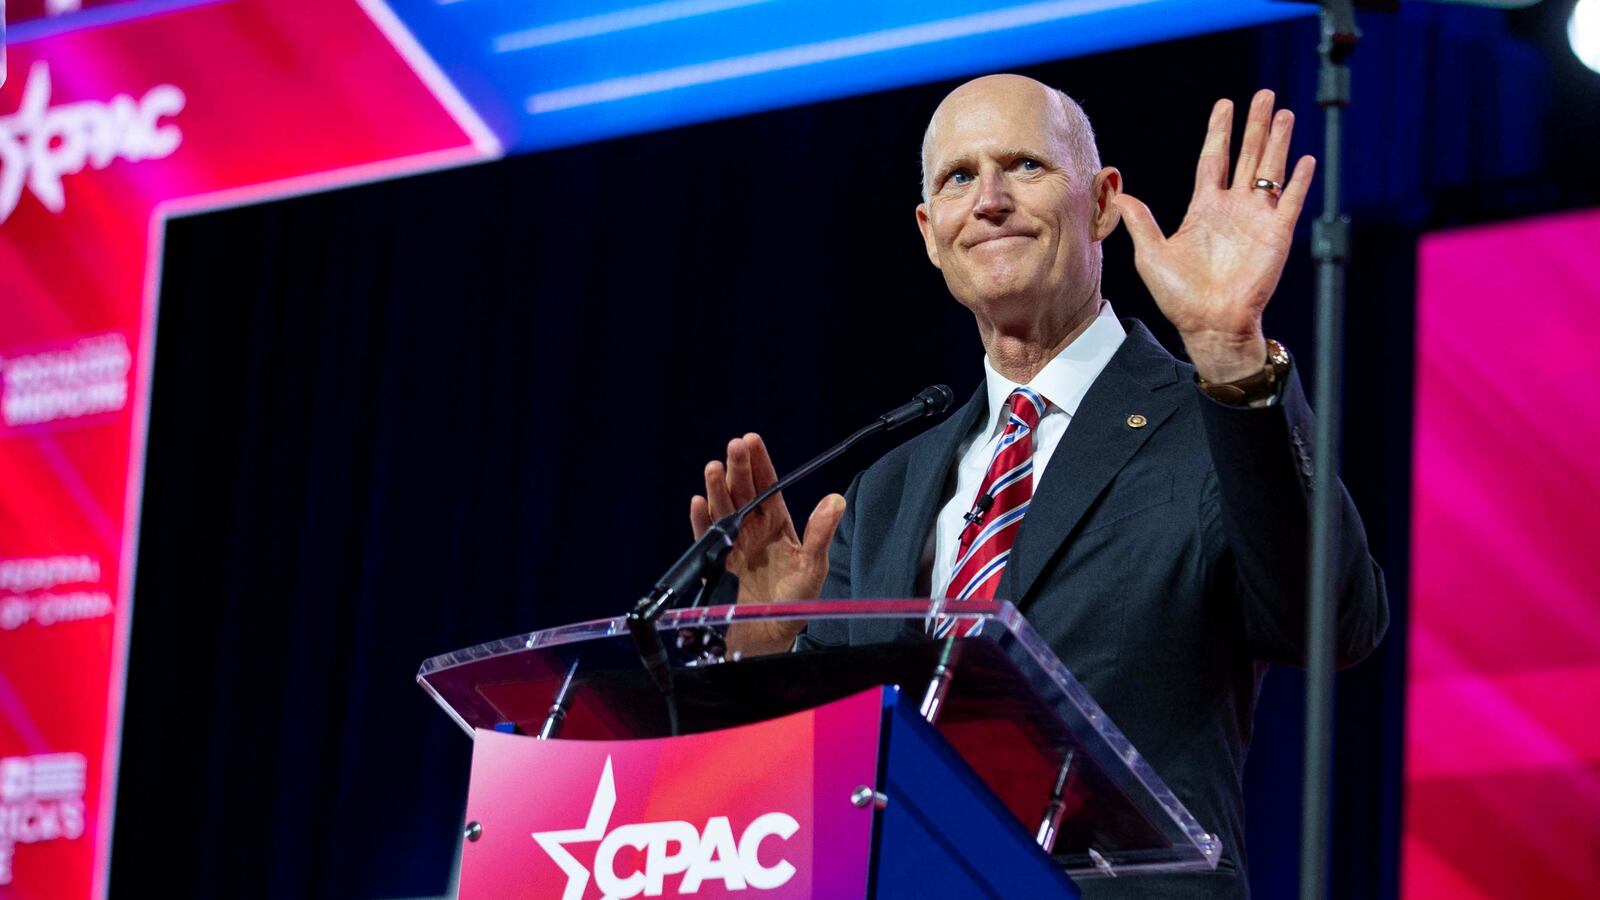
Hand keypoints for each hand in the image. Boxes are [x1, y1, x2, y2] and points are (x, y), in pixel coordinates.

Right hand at [690, 433, 845, 655]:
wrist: (769, 636)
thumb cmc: (795, 602)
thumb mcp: (813, 566)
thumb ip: (821, 534)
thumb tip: (837, 500)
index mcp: (776, 524)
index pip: (767, 486)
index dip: (759, 463)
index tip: (751, 439)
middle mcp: (752, 529)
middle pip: (742, 491)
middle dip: (737, 468)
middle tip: (734, 446)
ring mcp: (732, 545)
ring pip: (722, 509)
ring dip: (716, 489)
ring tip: (713, 468)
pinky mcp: (714, 564)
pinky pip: (704, 538)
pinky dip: (700, 521)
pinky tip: (698, 503)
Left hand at [1113, 89, 1314, 382]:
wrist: (1210, 324)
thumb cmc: (1179, 296)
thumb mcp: (1151, 254)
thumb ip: (1140, 221)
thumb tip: (1117, 193)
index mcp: (1204, 209)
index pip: (1213, 159)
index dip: (1219, 131)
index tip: (1225, 104)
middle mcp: (1233, 208)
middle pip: (1246, 156)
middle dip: (1255, 125)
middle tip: (1264, 95)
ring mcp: (1257, 219)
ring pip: (1270, 170)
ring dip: (1277, 141)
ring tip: (1284, 112)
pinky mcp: (1276, 235)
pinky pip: (1289, 201)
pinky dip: (1298, 180)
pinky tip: (1304, 158)